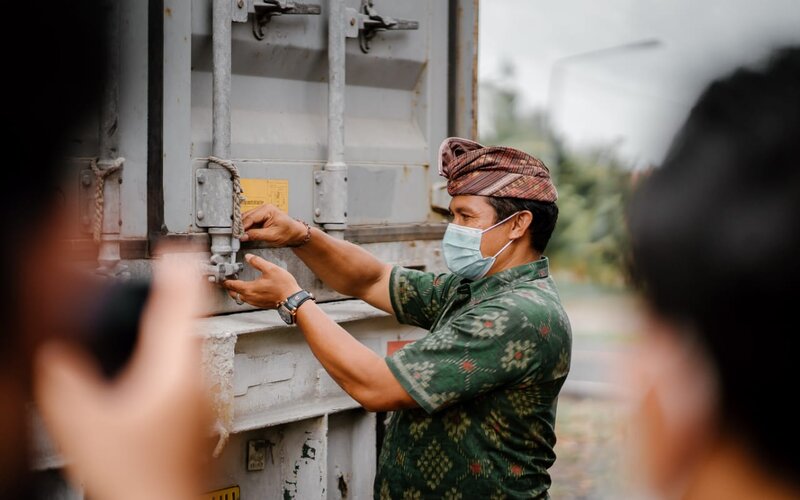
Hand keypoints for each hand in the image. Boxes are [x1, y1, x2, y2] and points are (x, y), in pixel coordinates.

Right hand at [33, 252, 212, 499]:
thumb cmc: (136, 480)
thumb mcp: (81, 421)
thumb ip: (63, 376)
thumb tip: (56, 350)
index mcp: (175, 372)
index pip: (182, 305)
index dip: (178, 272)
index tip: (178, 249)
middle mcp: (198, 382)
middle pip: (187, 324)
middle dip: (172, 297)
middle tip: (164, 273)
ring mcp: (202, 401)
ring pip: (187, 350)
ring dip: (170, 327)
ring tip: (156, 310)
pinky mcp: (197, 419)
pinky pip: (185, 373)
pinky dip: (168, 356)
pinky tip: (151, 367)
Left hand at [224, 254, 301, 307]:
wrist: (292, 299)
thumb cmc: (283, 286)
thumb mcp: (270, 268)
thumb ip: (257, 262)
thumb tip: (249, 257)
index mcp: (249, 288)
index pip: (231, 285)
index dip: (224, 281)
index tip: (221, 278)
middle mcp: (250, 297)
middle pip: (234, 293)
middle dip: (229, 287)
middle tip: (227, 281)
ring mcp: (255, 302)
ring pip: (241, 298)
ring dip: (237, 291)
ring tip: (237, 284)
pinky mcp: (260, 304)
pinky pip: (248, 300)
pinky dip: (245, 294)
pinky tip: (251, 289)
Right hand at [239, 203, 307, 245]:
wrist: (295, 233)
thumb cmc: (288, 232)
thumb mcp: (272, 236)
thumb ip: (256, 235)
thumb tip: (243, 236)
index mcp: (267, 209)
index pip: (250, 217)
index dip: (242, 227)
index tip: (236, 234)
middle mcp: (264, 208)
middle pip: (246, 216)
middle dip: (240, 226)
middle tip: (235, 235)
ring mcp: (262, 212)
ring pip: (247, 218)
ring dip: (242, 226)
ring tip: (238, 235)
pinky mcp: (261, 217)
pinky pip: (250, 221)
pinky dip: (246, 227)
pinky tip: (243, 233)